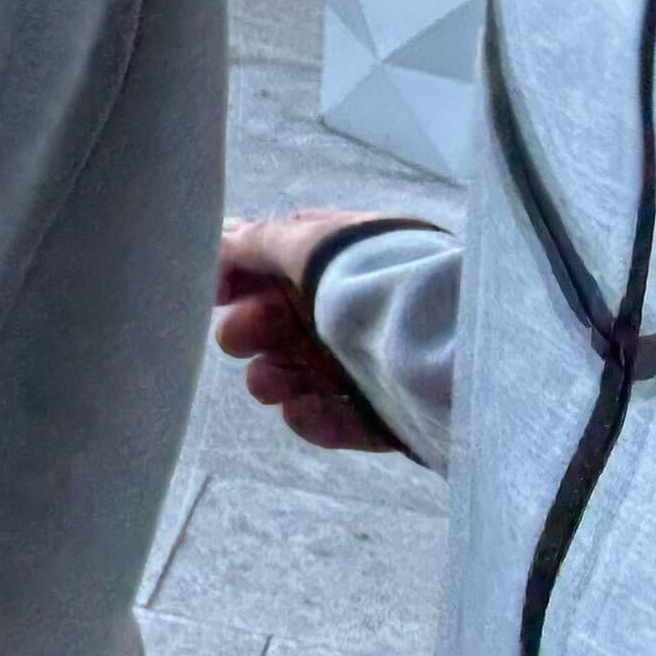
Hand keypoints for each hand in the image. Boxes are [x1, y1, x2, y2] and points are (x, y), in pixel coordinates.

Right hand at [212, 212, 397, 456]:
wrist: (444, 344)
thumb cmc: (373, 280)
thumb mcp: (311, 244)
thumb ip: (257, 242)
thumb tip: (216, 238)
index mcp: (344, 259)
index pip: (279, 265)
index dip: (239, 278)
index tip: (212, 292)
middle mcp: (354, 307)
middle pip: (281, 323)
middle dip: (251, 330)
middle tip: (239, 338)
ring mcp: (369, 363)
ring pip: (299, 374)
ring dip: (271, 378)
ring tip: (270, 384)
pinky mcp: (383, 413)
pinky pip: (334, 418)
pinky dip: (311, 417)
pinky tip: (303, 409)